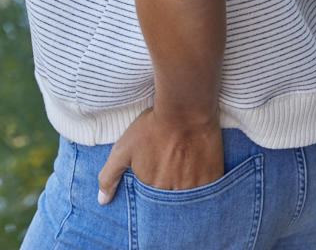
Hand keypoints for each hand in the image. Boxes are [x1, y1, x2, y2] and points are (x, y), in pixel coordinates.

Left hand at [97, 108, 223, 203]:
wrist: (185, 109)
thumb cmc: (152, 127)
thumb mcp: (124, 148)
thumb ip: (110, 175)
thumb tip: (102, 201)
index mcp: (152, 189)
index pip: (152, 206)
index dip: (154, 192)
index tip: (158, 178)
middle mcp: (174, 194)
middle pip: (171, 205)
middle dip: (169, 194)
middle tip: (172, 174)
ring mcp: (195, 188)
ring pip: (189, 202)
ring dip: (186, 194)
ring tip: (184, 175)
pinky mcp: (213, 180)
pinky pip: (208, 196)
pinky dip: (203, 191)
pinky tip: (199, 175)